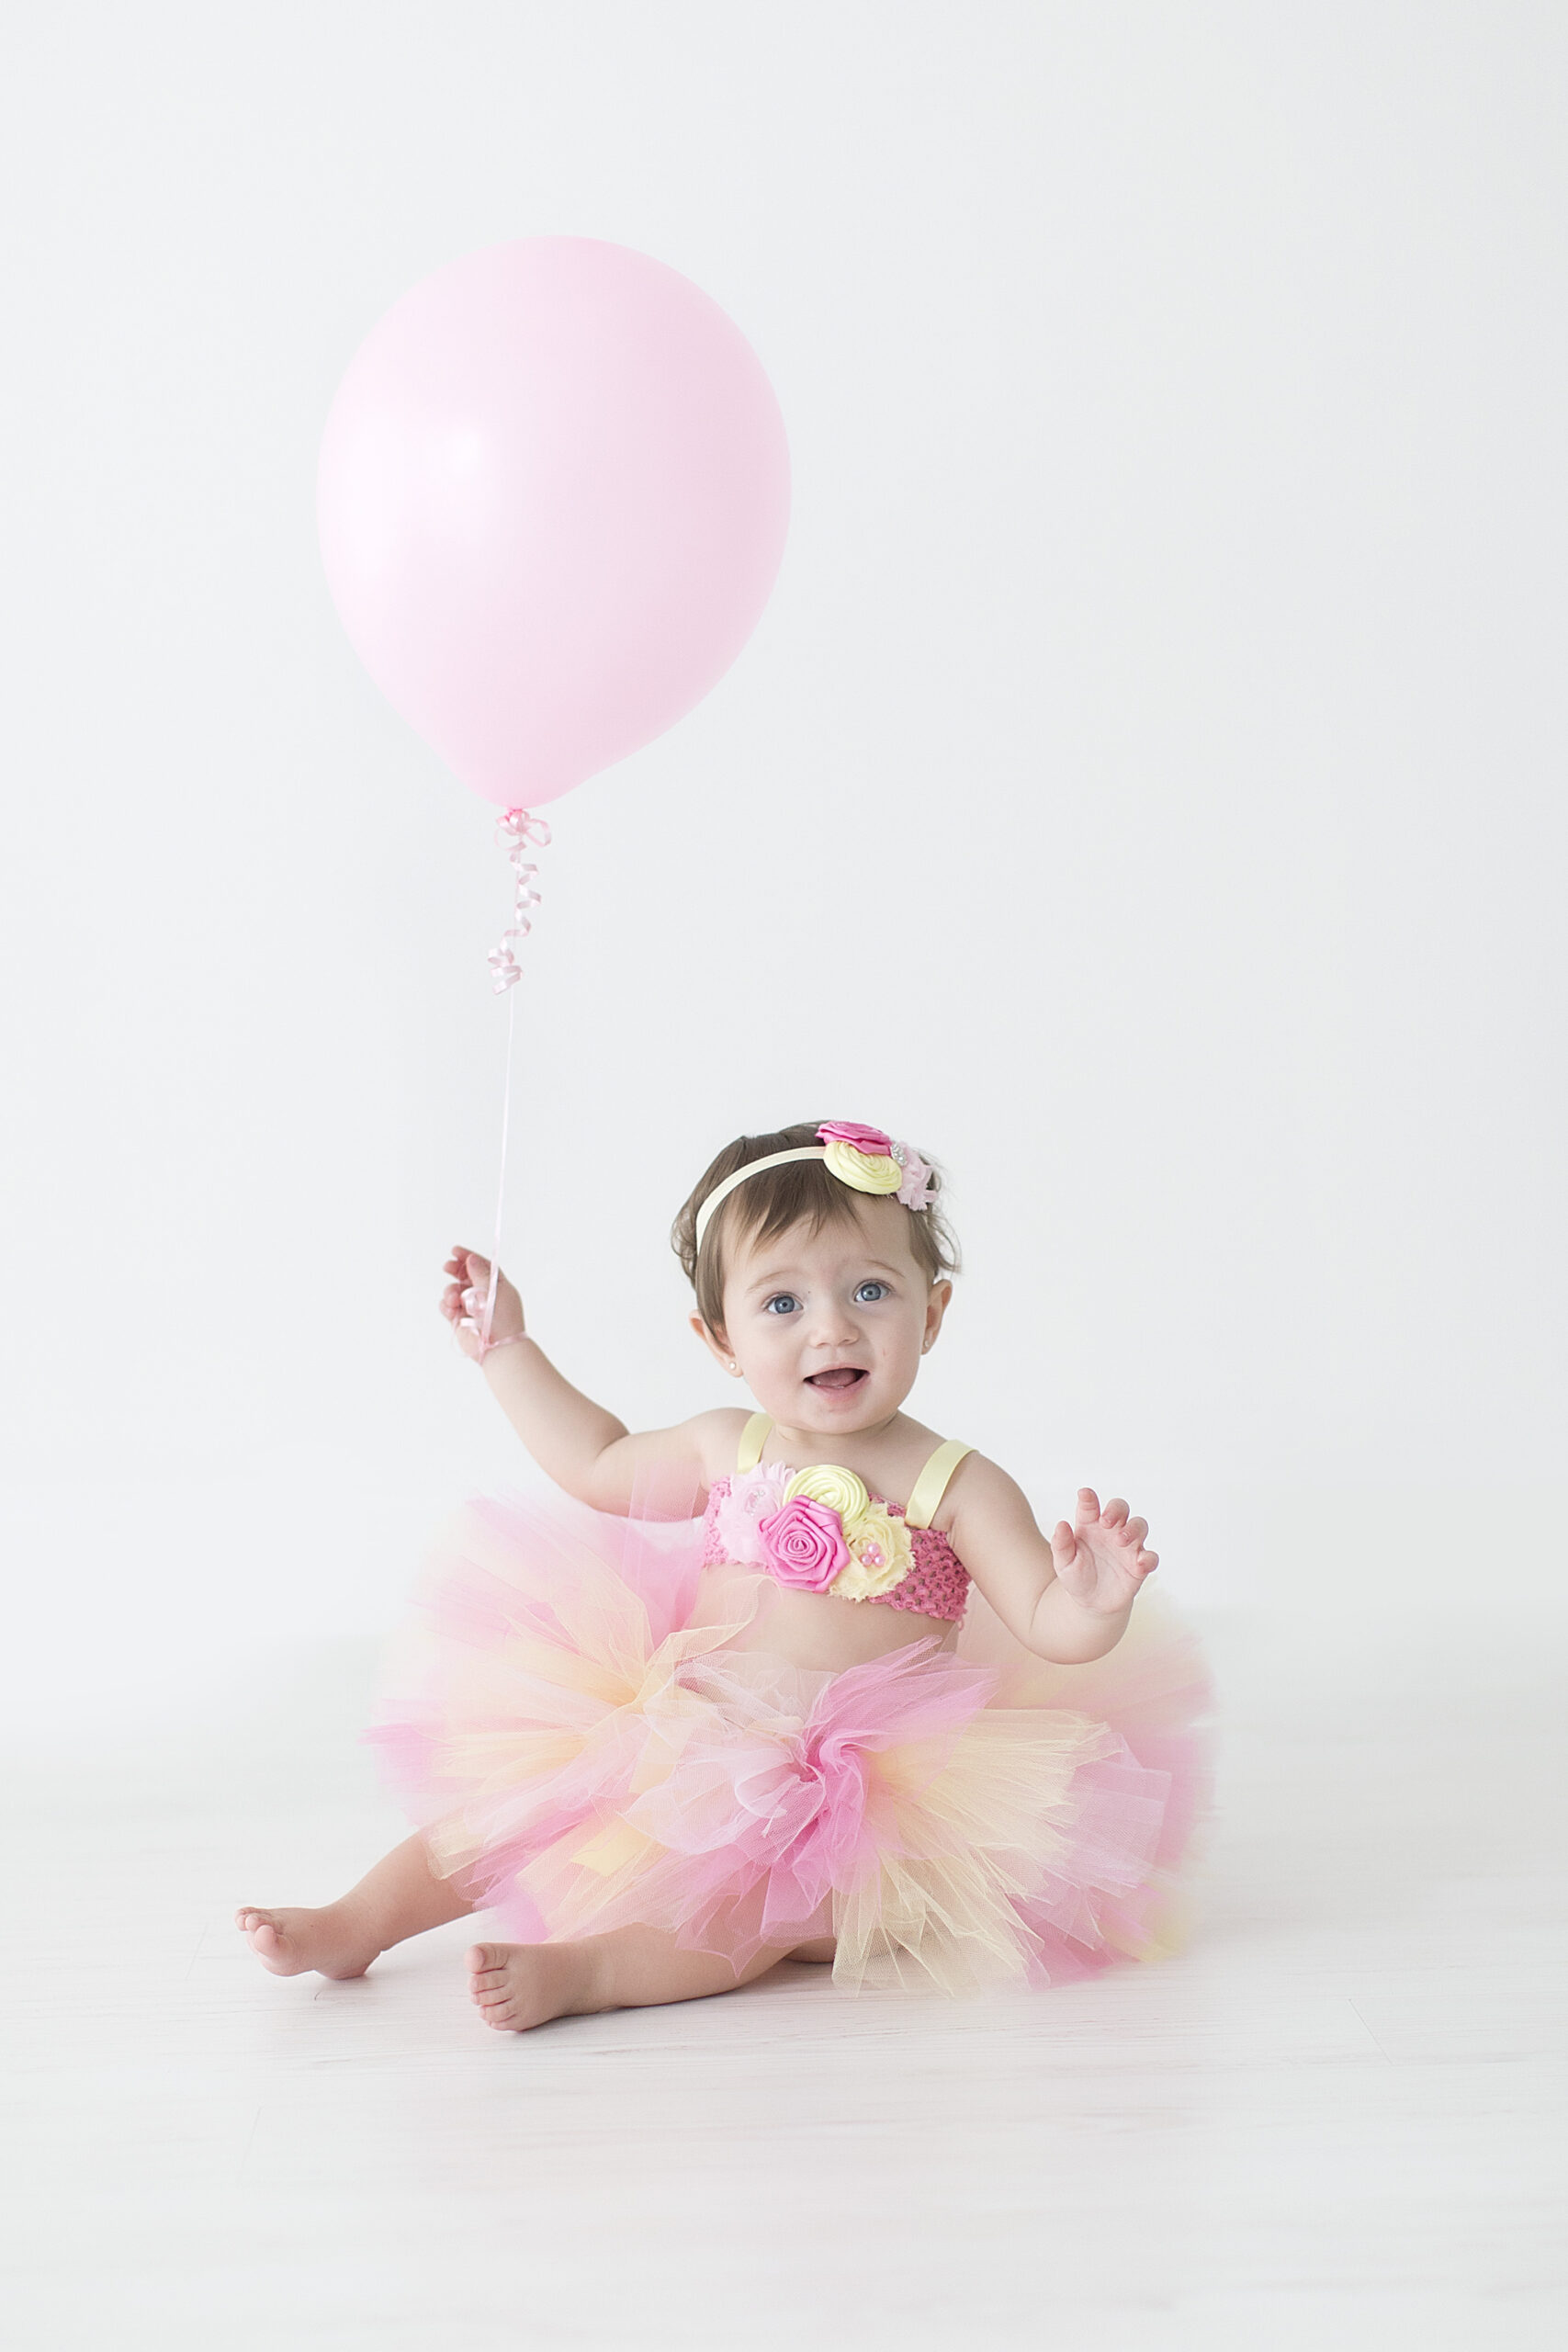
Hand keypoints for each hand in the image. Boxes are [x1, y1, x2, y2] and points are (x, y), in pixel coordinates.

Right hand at [440, 1245, 524, 1364]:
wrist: (497, 1347)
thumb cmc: (502, 1320)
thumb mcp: (494, 1291)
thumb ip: (481, 1274)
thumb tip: (471, 1259)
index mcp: (497, 1286)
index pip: (482, 1266)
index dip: (468, 1257)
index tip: (454, 1251)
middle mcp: (483, 1295)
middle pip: (465, 1276)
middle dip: (455, 1270)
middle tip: (447, 1267)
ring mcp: (471, 1307)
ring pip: (454, 1290)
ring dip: (450, 1291)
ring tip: (454, 1299)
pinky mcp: (460, 1319)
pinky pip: (447, 1307)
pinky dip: (446, 1305)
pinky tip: (451, 1309)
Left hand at [1048, 1489, 1158, 1616]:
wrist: (1091, 1602)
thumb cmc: (1076, 1576)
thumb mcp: (1063, 1563)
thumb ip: (1061, 1544)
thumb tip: (1061, 1524)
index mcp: (1089, 1525)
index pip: (1090, 1506)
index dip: (1088, 1498)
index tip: (1084, 1495)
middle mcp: (1111, 1531)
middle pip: (1121, 1508)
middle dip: (1116, 1510)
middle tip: (1105, 1521)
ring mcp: (1127, 1547)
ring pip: (1139, 1526)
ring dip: (1132, 1530)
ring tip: (1120, 1540)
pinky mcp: (1139, 1566)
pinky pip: (1150, 1557)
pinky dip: (1148, 1558)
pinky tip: (1139, 1563)